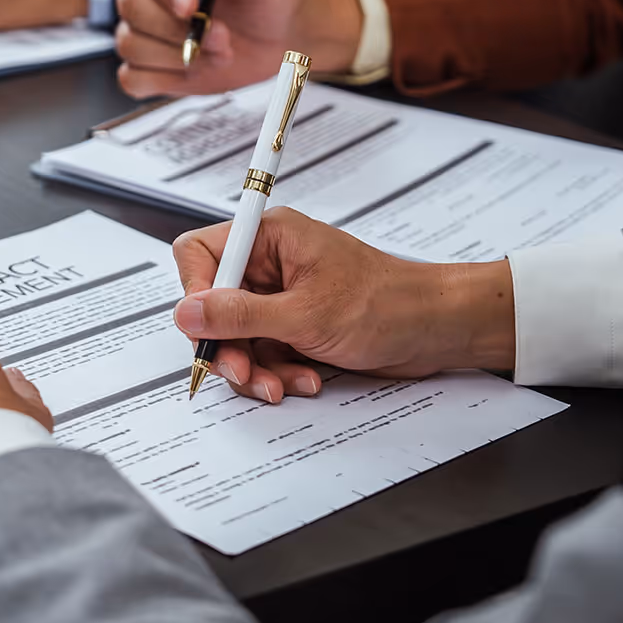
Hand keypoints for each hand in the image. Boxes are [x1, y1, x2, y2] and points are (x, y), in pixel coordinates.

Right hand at [116, 0, 361, 98]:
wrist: (281, 34)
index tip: (191, 6)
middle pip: (131, 5)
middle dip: (177, 28)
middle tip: (221, 35)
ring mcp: (145, 29)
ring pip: (131, 44)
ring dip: (178, 55)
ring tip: (219, 51)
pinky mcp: (150, 65)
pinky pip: (133, 78)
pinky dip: (164, 79)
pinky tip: (195, 69)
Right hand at [170, 208, 515, 402]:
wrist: (435, 329)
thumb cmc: (388, 303)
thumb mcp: (306, 314)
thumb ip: (241, 315)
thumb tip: (188, 311)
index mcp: (270, 238)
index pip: (201, 254)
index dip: (195, 292)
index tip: (204, 327)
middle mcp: (270, 264)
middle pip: (214, 305)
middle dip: (227, 345)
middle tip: (242, 371)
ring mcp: (281, 297)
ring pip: (237, 337)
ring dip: (255, 368)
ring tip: (282, 384)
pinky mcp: (294, 326)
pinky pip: (263, 354)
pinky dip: (278, 373)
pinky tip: (304, 378)